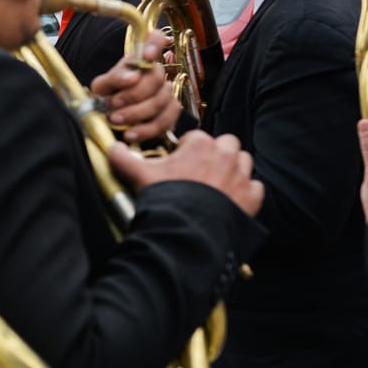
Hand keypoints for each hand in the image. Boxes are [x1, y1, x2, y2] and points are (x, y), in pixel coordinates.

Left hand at [92, 29, 179, 142]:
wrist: (109, 122)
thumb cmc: (106, 98)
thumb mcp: (102, 87)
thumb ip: (114, 78)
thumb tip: (133, 76)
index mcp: (140, 60)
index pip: (157, 38)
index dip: (156, 43)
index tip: (147, 56)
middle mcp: (156, 73)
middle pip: (158, 77)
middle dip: (135, 93)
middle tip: (114, 104)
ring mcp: (166, 94)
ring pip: (162, 100)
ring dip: (137, 113)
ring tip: (116, 120)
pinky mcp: (169, 115)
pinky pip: (165, 120)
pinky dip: (146, 129)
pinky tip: (130, 133)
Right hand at [108, 129, 262, 216]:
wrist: (186, 229)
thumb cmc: (166, 198)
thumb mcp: (139, 175)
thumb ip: (124, 158)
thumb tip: (112, 148)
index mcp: (200, 144)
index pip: (196, 138)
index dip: (186, 150)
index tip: (180, 163)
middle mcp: (224, 155)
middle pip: (226, 144)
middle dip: (217, 154)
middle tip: (201, 170)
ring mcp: (240, 175)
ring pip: (243, 162)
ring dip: (233, 169)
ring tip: (217, 184)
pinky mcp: (251, 195)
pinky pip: (255, 187)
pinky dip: (246, 192)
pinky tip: (230, 200)